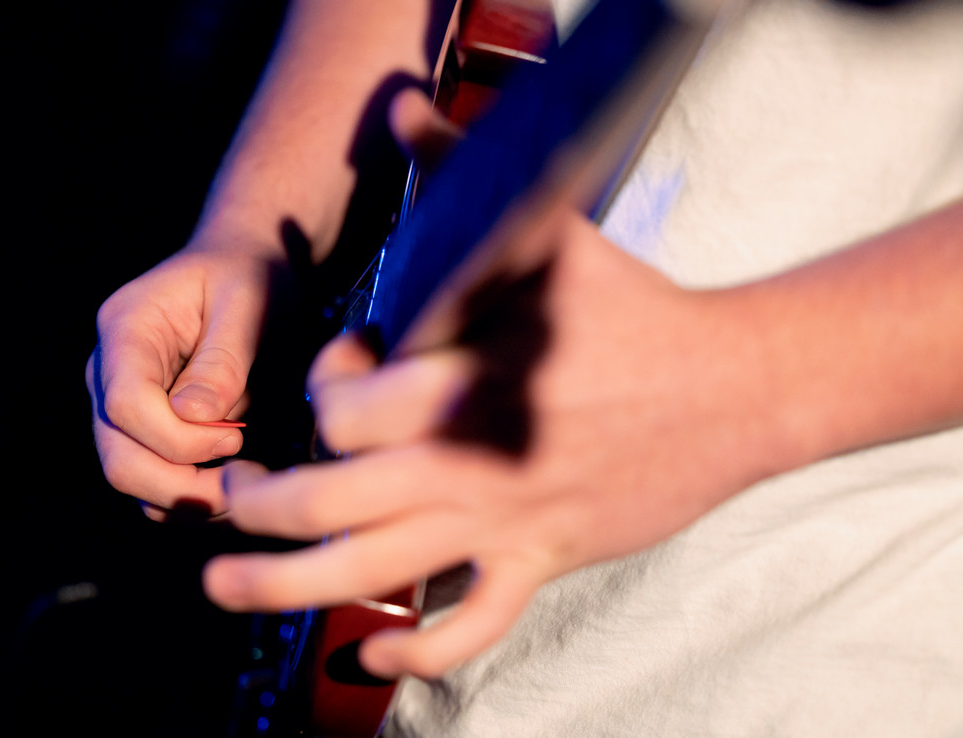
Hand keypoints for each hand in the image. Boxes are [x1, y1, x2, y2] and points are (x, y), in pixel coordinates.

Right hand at [86, 244, 275, 519]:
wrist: (245, 266)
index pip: (126, 406)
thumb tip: (197, 418)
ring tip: (244, 487)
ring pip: (132, 478)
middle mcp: (108, 373)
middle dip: (182, 485)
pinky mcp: (143, 428)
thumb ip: (224, 360)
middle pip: (119, 457)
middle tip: (244, 484)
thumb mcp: (250, 302)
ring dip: (187, 499)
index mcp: (126, 330)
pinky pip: (151, 480)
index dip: (179, 438)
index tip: (238, 436)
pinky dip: (188, 496)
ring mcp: (120, 405)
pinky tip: (232, 486)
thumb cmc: (250, 276)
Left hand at [203, 207, 787, 678]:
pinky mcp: (544, 559)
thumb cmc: (640, 313)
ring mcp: (506, 519)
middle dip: (259, 502)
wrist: (738, 386)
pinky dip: (414, 654)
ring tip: (224, 584)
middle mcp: (473, 456)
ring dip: (285, 586)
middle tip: (231, 495)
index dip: (312, 398)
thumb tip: (403, 108)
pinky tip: (371, 658)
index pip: (344, 409)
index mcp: (468, 376)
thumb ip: (460, 174)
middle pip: (331, 498)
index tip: (325, 387)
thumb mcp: (549, 236)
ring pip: (376, 573)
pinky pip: (469, 628)